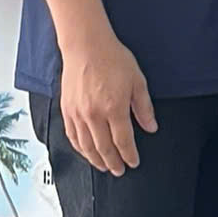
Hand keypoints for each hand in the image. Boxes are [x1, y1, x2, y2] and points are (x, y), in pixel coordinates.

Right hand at [59, 31, 156, 174]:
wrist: (86, 45)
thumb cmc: (113, 59)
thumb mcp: (138, 82)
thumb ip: (144, 108)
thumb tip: (151, 127)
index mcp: (114, 109)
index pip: (123, 141)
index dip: (129, 155)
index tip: (133, 163)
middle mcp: (93, 115)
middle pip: (103, 148)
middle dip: (113, 162)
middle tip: (119, 171)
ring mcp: (77, 113)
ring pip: (85, 146)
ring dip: (95, 159)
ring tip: (103, 166)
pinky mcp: (66, 109)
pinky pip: (71, 135)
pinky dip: (79, 148)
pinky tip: (85, 152)